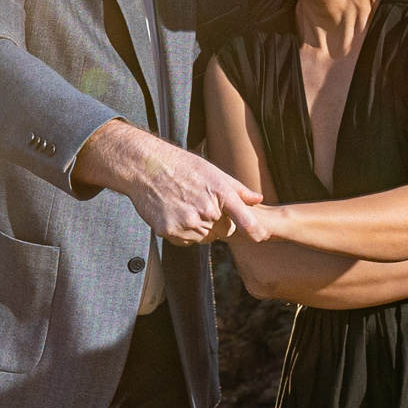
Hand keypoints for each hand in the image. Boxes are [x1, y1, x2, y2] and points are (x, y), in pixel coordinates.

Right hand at [73, 119, 265, 244]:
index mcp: (220, 193)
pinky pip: (186, 241)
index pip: (244, 220)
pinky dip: (184, 233)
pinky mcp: (169, 230)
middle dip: (219, 223)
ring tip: (187, 207)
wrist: (146, 166)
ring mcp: (187, 222)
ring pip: (205, 238)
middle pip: (223, 231)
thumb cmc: (182, 166)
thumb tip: (258, 199)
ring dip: (201, 229)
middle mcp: (206, 210)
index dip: (255, 230)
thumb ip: (238, 190)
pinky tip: (176, 214)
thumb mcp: (213, 172)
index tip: (261, 237)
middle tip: (203, 205)